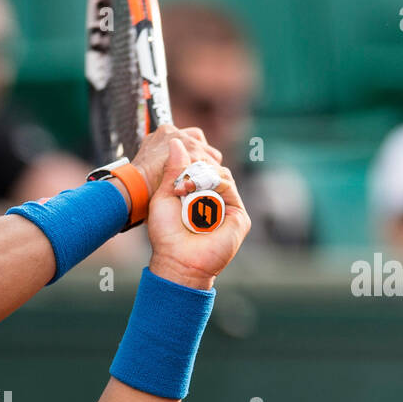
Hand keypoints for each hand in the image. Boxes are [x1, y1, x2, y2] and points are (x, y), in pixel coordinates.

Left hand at [138, 125, 250, 289]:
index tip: (173, 178)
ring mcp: (227, 206)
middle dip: (194, 170)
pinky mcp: (238, 214)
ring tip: (185, 191)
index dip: (187, 165)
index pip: (198, 168)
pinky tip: (199, 192)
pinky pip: (229, 187)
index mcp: (197, 196)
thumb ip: (172, 170)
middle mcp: (214, 199)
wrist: (177, 259)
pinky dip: (214, 184)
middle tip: (179, 186)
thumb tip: (176, 142)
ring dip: (202, 177)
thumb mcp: (164, 196)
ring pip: (221, 175)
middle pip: (211, 169)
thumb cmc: (166, 233)